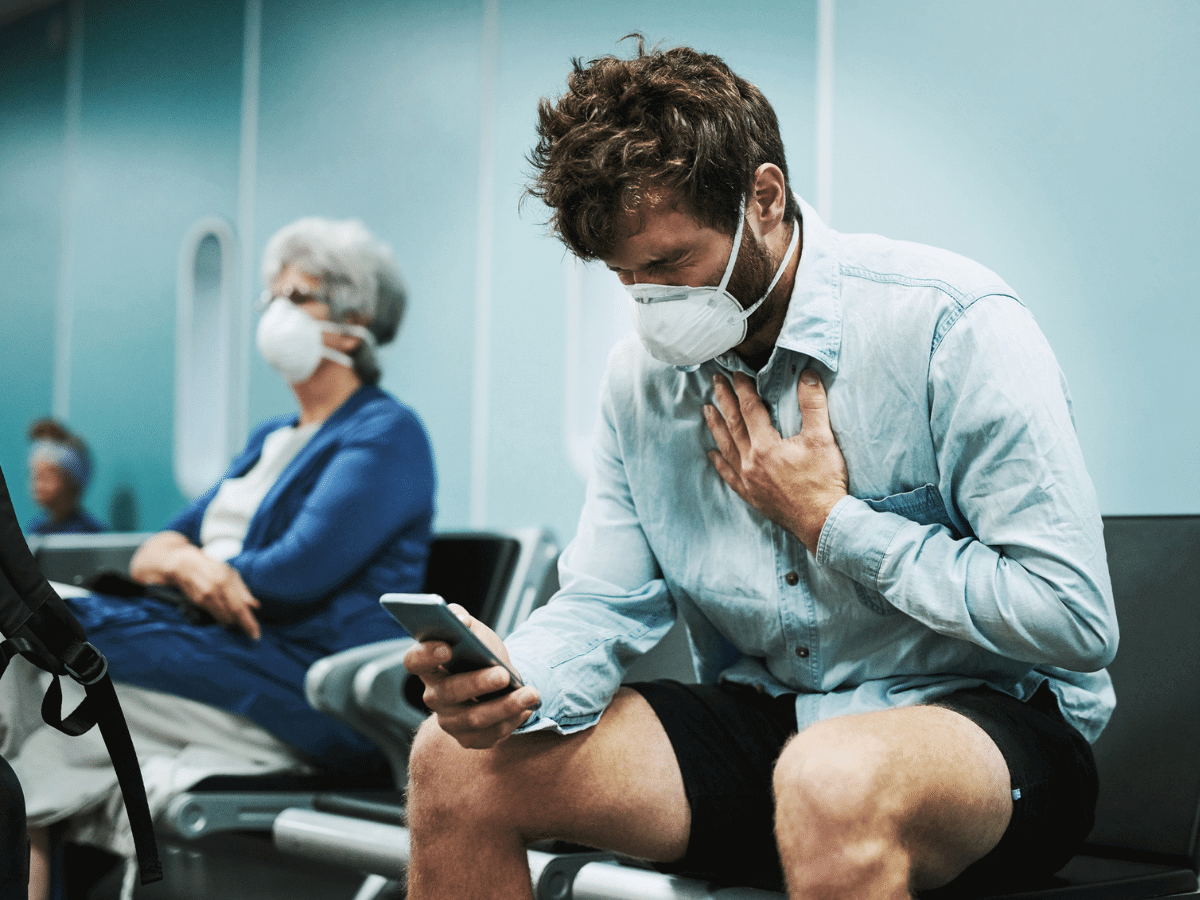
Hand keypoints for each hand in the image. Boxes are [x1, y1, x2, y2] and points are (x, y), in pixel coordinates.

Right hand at [165, 544, 262, 639]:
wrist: (186, 566)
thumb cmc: (212, 568)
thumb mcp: (231, 574)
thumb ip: (243, 591)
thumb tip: (255, 606)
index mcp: (226, 581)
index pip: (239, 607)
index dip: (249, 623)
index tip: (256, 634)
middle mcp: (215, 591)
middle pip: (232, 615)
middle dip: (242, 625)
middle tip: (250, 629)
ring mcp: (205, 598)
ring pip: (222, 618)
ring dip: (232, 623)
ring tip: (239, 622)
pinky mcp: (197, 603)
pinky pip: (214, 616)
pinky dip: (222, 619)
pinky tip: (227, 618)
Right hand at [404, 604, 540, 749]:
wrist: (500, 680)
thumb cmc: (482, 653)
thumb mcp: (475, 631)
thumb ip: (463, 619)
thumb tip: (458, 619)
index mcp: (429, 665)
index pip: (414, 661)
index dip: (426, 655)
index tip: (448, 647)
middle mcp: (434, 695)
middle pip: (448, 692)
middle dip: (477, 683)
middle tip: (502, 674)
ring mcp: (449, 720)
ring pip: (474, 718)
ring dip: (505, 706)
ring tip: (530, 693)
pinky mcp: (469, 738)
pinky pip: (490, 735)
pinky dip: (512, 721)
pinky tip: (527, 707)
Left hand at [704, 369, 848, 553]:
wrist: (822, 522)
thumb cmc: (824, 481)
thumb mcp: (822, 439)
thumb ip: (813, 405)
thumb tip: (808, 375)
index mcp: (766, 446)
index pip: (749, 409)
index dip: (742, 389)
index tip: (736, 373)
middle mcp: (750, 462)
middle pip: (733, 425)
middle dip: (724, 400)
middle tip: (714, 381)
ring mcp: (748, 480)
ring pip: (726, 447)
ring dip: (716, 427)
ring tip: (706, 410)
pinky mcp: (751, 495)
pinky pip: (729, 475)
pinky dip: (720, 463)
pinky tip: (712, 454)